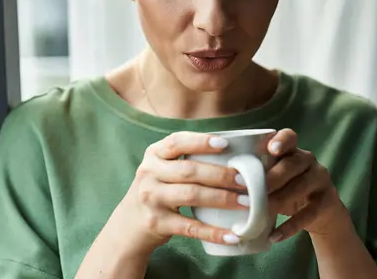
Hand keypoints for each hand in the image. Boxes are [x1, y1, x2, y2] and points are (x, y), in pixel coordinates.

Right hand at [114, 131, 247, 252]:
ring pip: (192, 195)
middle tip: (245, 180)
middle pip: (189, 170)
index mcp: (154, 154)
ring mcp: (151, 199)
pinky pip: (190, 227)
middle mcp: (149, 173)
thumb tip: (235, 151)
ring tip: (247, 203)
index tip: (225, 144)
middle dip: (221, 174)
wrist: (129, 224)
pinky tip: (233, 235)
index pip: (177, 141)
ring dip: (222, 199)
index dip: (201, 141)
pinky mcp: (157, 223)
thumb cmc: (158, 189)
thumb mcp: (162, 168)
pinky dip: (214, 232)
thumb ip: (186, 158)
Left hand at [265, 129, 350, 242]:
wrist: (321, 212)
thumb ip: (257, 172)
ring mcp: (320, 179)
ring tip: (262, 211)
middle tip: (255, 189)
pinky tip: (275, 236)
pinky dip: (290, 226)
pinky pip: (308, 214)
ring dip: (280, 199)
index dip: (281, 141)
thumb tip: (223, 180)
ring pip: (301, 186)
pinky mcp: (328, 201)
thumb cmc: (286, 189)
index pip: (289, 136)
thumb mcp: (274, 177)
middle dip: (273, 177)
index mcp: (293, 150)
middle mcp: (309, 160)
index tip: (271, 149)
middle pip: (292, 164)